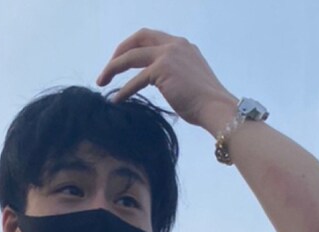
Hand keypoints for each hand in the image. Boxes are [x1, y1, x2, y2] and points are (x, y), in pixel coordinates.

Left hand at [97, 29, 235, 131]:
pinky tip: (116, 100)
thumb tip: (161, 83)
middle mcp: (174, 45)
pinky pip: (135, 80)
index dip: (134, 46)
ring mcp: (168, 55)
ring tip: (102, 82)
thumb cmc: (205, 102)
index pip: (152, 38)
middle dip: (120, 51)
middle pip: (138, 38)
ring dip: (113, 68)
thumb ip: (175, 74)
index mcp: (181, 45)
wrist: (216, 107)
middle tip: (108, 68)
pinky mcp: (162, 70)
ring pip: (131, 56)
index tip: (123, 60)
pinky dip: (123, 90)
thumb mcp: (189, 80)